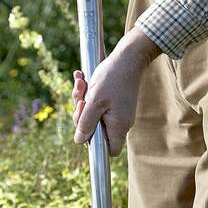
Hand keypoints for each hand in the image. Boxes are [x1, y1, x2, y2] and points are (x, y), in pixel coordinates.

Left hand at [71, 29, 159, 155]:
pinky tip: (82, 78)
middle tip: (81, 100)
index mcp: (118, 126)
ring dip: (83, 100)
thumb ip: (86, 123)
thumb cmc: (112, 78)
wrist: (128, 57)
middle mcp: (121, 122)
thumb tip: (79, 141)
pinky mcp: (115, 101)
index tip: (84, 127)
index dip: (94, 144)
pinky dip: (89, 93)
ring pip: (94, 114)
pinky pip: (98, 103)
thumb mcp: (94, 101)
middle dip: (82, 115)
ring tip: (81, 83)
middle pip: (96, 131)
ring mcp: (118, 112)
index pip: (109, 150)